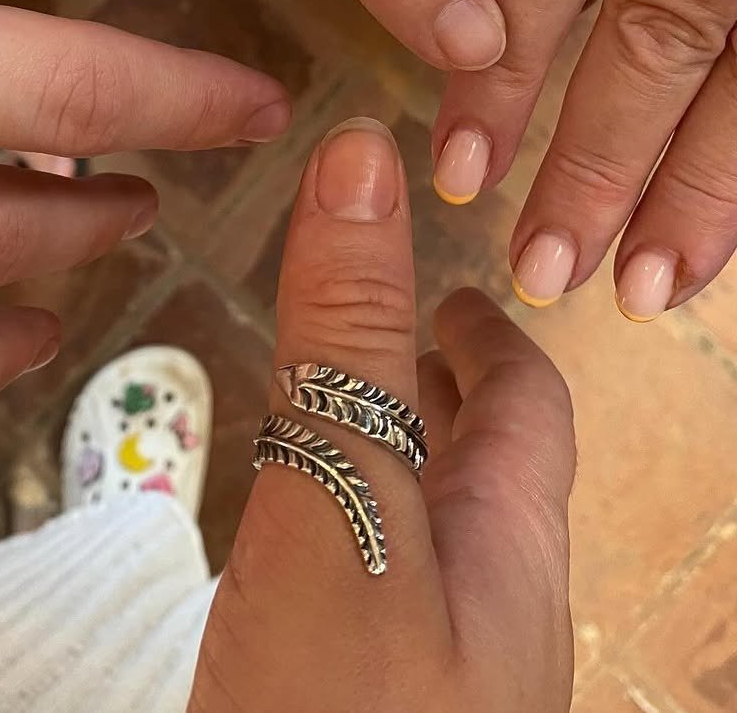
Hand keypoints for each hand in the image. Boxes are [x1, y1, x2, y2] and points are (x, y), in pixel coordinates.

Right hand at [191, 119, 574, 711]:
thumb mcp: (346, 503)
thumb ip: (350, 341)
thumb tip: (360, 154)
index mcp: (511, 540)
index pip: (525, 392)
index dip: (484, 318)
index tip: (435, 266)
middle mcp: (488, 604)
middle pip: (486, 458)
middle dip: (437, 377)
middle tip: (370, 322)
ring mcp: (430, 670)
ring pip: (422, 524)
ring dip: (387, 448)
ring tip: (323, 403)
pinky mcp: (359, 710)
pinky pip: (369, 589)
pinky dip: (338, 526)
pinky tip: (286, 536)